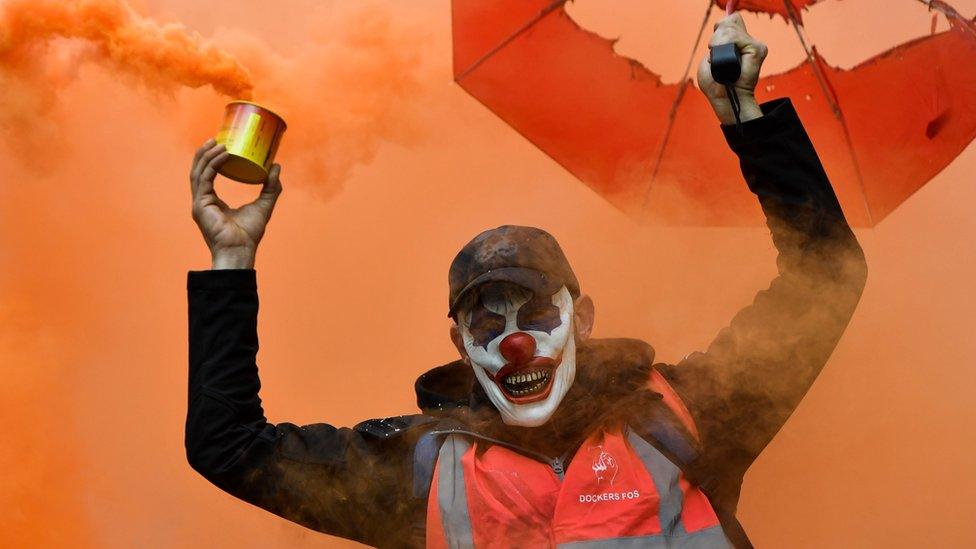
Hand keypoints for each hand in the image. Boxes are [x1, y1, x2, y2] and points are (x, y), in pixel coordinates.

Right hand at [189, 138, 282, 268]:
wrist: (241, 251)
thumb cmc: (249, 235)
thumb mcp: (263, 205)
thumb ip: (270, 188)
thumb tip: (276, 166)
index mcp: (212, 202)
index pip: (207, 175)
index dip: (211, 159)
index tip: (221, 144)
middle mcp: (202, 201)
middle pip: (198, 170)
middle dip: (205, 153)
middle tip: (216, 138)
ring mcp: (199, 203)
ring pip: (198, 172)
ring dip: (207, 155)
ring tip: (218, 142)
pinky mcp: (201, 205)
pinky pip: (205, 179)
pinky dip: (213, 165)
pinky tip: (223, 154)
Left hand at [697, 12, 767, 124]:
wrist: (724, 98)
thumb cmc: (715, 84)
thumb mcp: (709, 58)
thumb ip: (717, 39)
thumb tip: (726, 21)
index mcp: (737, 42)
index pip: (730, 20)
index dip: (719, 30)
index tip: (714, 47)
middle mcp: (748, 41)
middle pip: (728, 22)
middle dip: (716, 39)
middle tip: (716, 58)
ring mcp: (754, 45)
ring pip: (729, 29)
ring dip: (718, 45)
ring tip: (721, 63)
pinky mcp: (758, 50)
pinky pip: (736, 37)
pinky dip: (726, 46)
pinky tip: (729, 61)